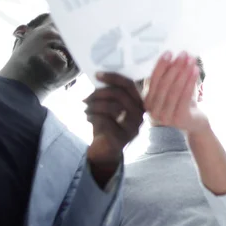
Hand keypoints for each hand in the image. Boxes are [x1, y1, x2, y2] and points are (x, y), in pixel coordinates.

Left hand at [84, 72, 144, 186]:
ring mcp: (133, 127)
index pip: (130, 85)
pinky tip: (87, 117)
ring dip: (94, 105)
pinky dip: (93, 117)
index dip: (114, 78)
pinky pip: (106, 122)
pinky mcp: (122, 138)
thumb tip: (98, 76)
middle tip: (86, 98)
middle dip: (99, 93)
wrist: (106, 150)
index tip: (97, 75)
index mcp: (139, 103)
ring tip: (85, 108)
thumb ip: (109, 94)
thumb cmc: (107, 124)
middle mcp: (140, 115)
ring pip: (113, 108)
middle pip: (120, 95)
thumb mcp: (110, 106)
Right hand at [145, 51, 208, 133]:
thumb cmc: (182, 102)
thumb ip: (170, 75)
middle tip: (183, 54)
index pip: (153, 80)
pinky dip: (190, 82)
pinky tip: (195, 71)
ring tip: (191, 60)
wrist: (194, 123)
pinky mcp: (179, 119)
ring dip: (183, 73)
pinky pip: (184, 97)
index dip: (161, 66)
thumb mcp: (173, 88)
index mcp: (148, 101)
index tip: (169, 53)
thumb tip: (172, 56)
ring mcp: (165, 117)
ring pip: (174, 90)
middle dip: (174, 67)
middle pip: (164, 84)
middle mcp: (153, 111)